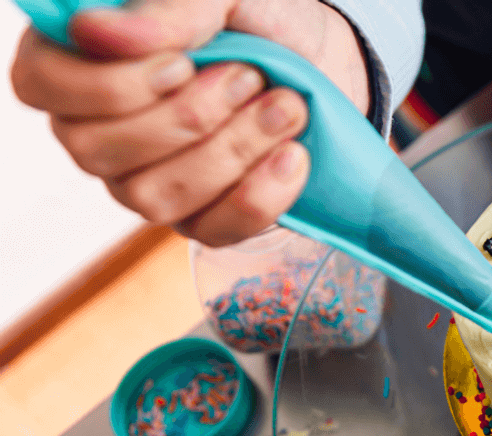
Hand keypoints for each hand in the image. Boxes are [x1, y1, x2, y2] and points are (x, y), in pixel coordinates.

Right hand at [9, 0, 370, 246]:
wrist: (324, 59)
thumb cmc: (258, 16)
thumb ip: (168, 8)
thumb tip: (94, 30)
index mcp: (78, 58)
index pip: (40, 86)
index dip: (110, 86)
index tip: (182, 63)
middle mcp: (96, 128)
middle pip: (96, 151)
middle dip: (190, 117)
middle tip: (250, 77)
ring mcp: (143, 181)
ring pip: (153, 197)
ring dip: (232, 150)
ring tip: (286, 106)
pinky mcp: (199, 219)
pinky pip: (211, 231)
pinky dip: (260, 194)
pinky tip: (293, 155)